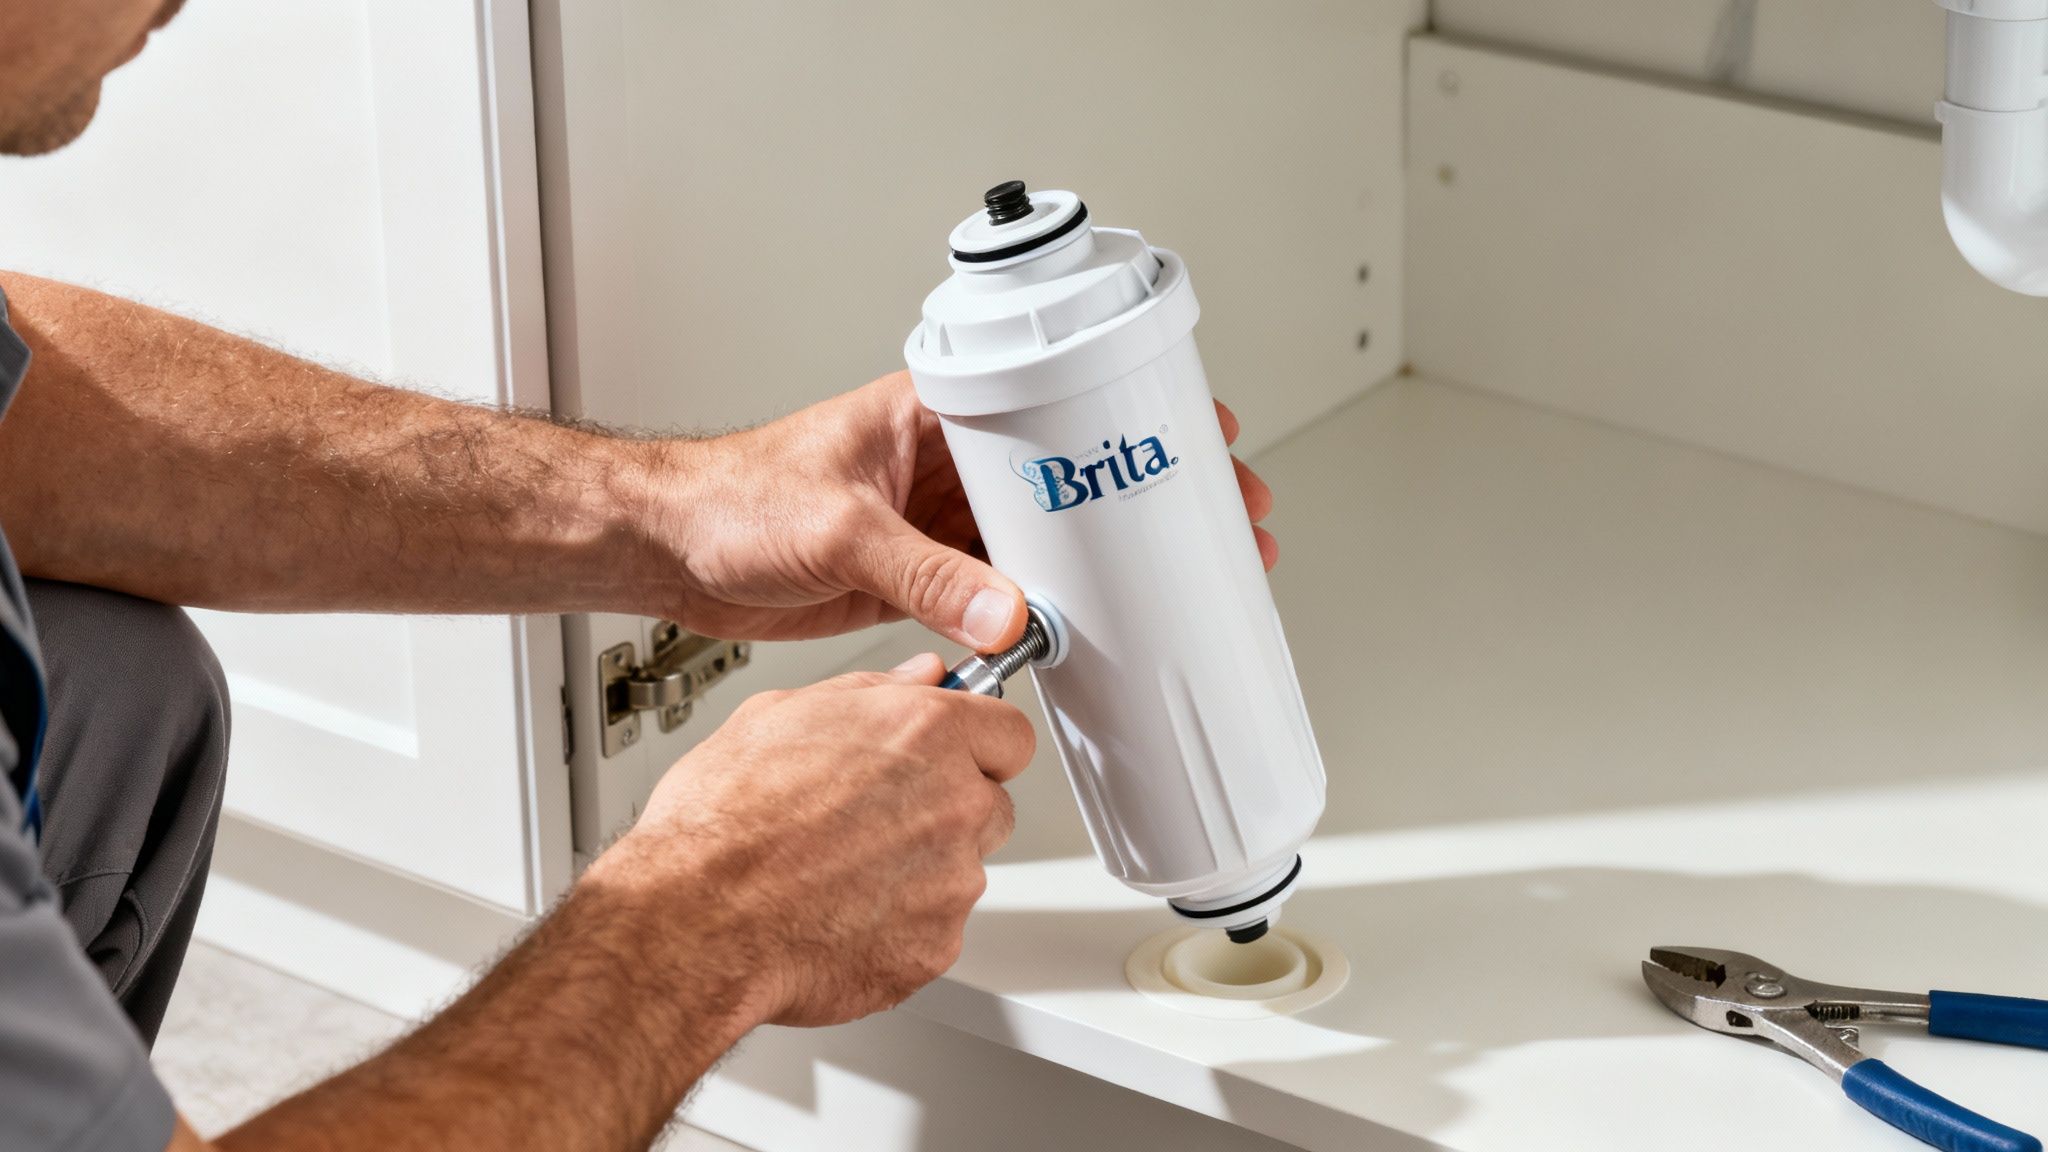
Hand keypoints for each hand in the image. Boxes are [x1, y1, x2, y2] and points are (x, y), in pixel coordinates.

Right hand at [609, 652, 1033, 1027]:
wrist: (696, 922)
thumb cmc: (723, 822)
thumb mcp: (780, 715)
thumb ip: (874, 690)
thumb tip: (920, 677)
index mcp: (927, 734)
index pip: (1009, 733)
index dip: (979, 744)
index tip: (955, 756)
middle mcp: (954, 804)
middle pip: (992, 804)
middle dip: (949, 809)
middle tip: (877, 818)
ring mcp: (951, 882)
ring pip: (961, 870)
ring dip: (921, 871)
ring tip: (841, 870)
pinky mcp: (936, 947)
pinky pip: (935, 930)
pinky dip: (900, 927)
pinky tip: (840, 913)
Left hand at [642, 372, 1276, 648]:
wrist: (668, 555)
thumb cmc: (727, 498)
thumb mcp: (834, 526)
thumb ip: (922, 574)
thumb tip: (1004, 614)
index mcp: (933, 414)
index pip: (1053, 404)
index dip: (1127, 419)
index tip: (1193, 432)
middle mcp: (945, 465)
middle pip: (1067, 478)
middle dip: (1140, 497)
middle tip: (1216, 515)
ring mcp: (937, 524)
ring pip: (1042, 541)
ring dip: (1102, 562)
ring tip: (1170, 582)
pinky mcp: (920, 579)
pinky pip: (1000, 596)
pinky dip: (1043, 615)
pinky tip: (1085, 629)